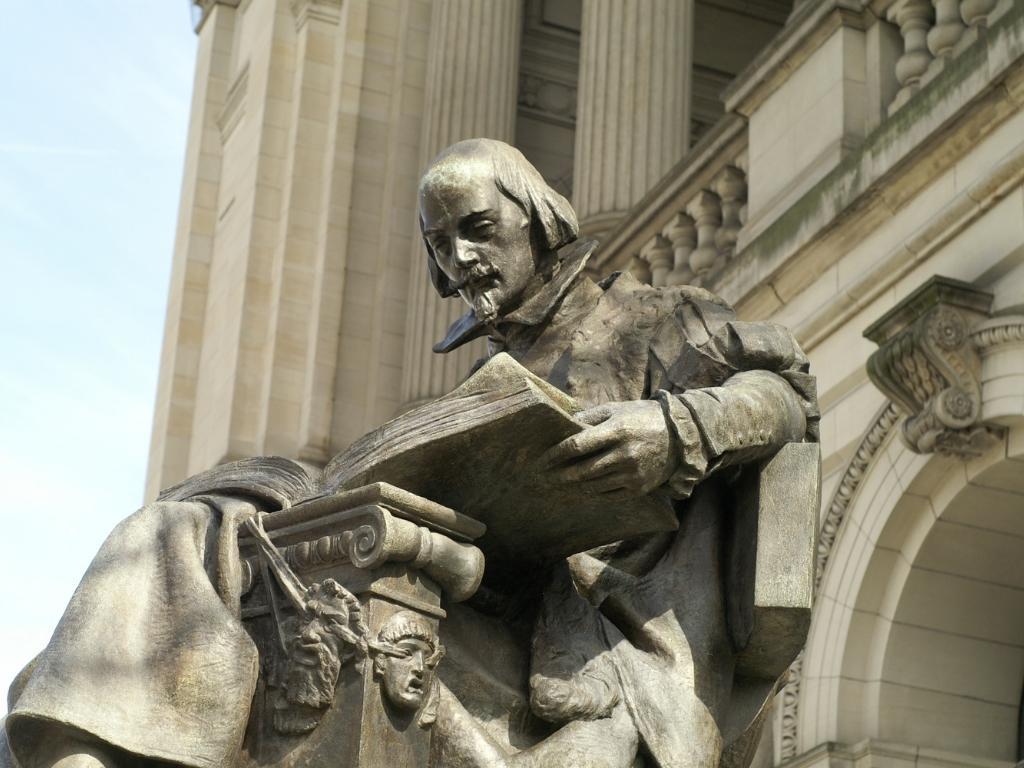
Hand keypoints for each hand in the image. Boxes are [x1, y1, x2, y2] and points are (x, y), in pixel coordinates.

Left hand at [543, 400, 676, 493]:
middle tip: (543, 478)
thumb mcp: (617, 409)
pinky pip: (608, 494)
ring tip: (558, 484)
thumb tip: (563, 424)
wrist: (680, 437)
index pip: (577, 446)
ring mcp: (632, 474)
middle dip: (559, 475)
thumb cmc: (642, 417)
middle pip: (582, 470)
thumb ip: (589, 416)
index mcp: (617, 430)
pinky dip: (592, 493)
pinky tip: (580, 490)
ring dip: (573, 486)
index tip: (540, 461)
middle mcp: (624, 454)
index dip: (555, 455)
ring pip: (593, 485)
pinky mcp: (639, 488)